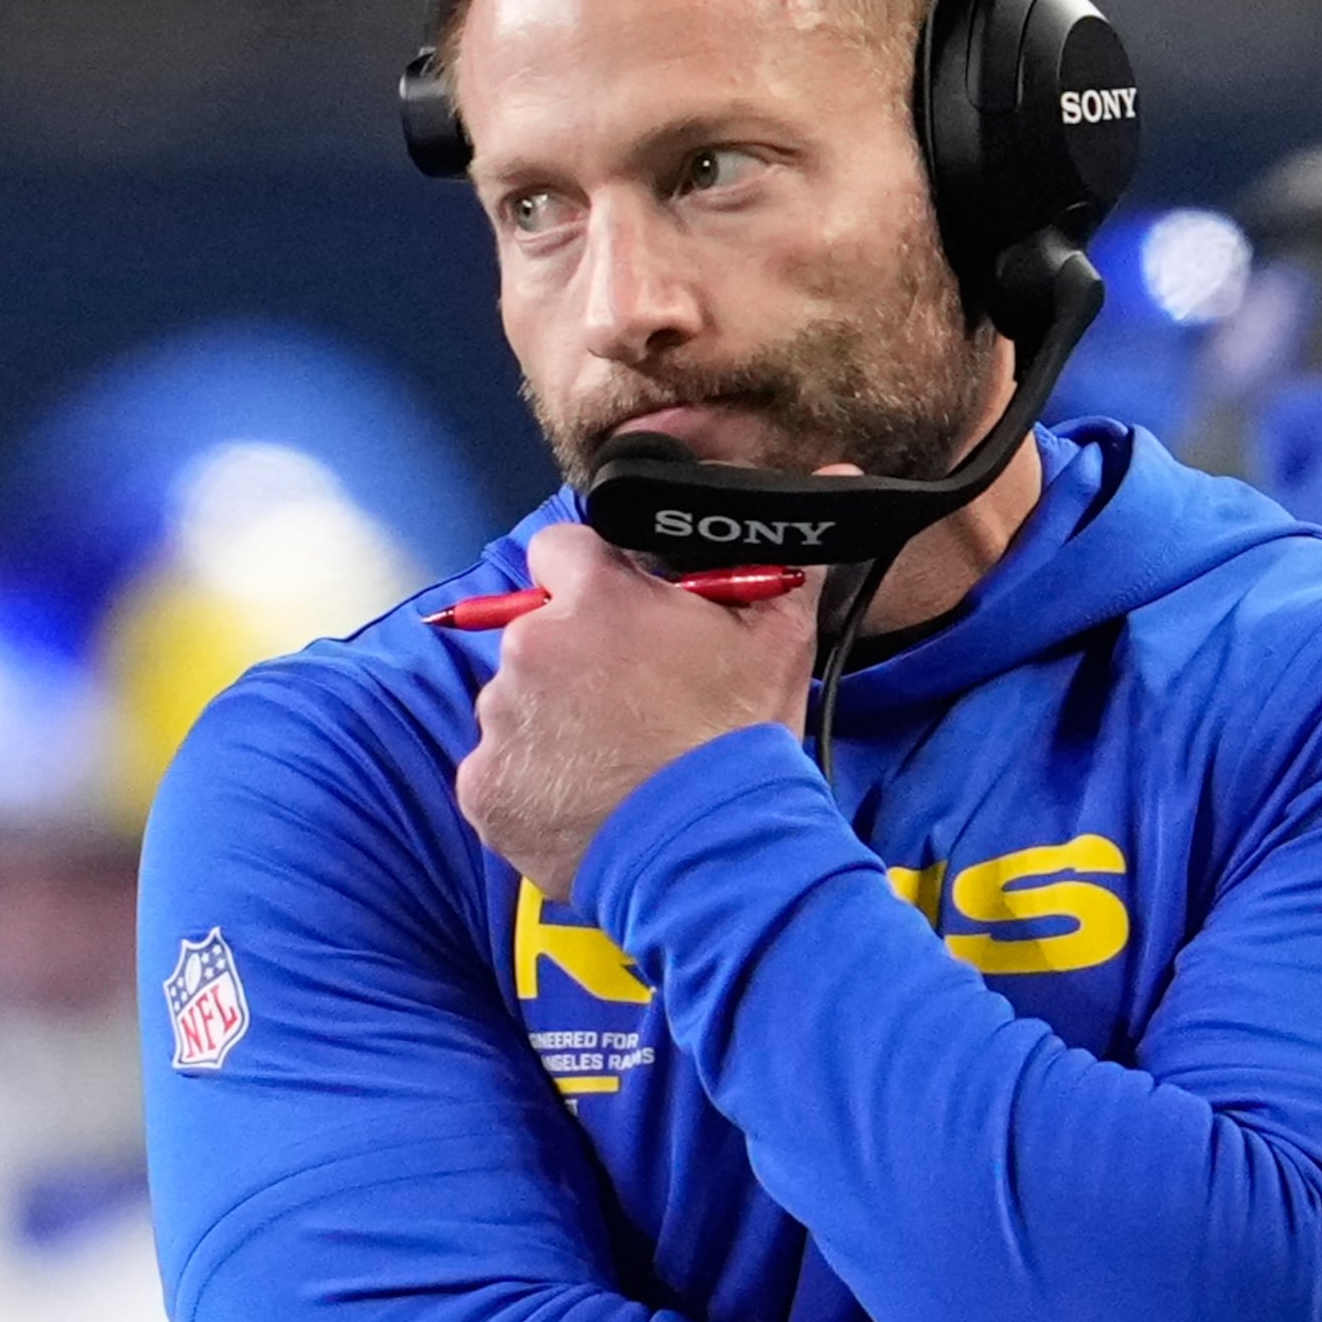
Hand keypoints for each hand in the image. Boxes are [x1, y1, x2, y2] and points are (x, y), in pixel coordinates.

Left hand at [456, 523, 818, 900]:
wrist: (713, 853)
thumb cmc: (741, 740)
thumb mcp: (779, 638)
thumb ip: (784, 554)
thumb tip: (836, 467)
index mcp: (592, 598)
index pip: (559, 551)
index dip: (590, 583)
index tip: (620, 620)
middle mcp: (530, 648)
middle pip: (536, 634)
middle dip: (574, 662)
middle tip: (631, 707)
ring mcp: (500, 721)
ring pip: (515, 704)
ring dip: (551, 723)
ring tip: (614, 764)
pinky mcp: (484, 787)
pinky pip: (498, 771)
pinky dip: (531, 785)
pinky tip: (585, 803)